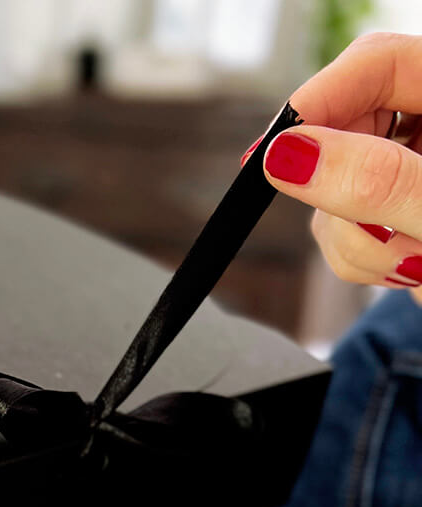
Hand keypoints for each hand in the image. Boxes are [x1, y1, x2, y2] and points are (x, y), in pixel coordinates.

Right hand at [244, 33, 421, 303]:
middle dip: (345, 196)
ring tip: (420, 264)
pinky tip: (416, 269)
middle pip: (344, 134)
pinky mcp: (399, 215)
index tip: (272, 156)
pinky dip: (370, 262)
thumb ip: (377, 182)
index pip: (376, 65)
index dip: (316, 105)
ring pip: (337, 196)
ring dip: (362, 243)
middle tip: (377, 231)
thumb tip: (287, 155)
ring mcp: (414, 172)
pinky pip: (349, 234)